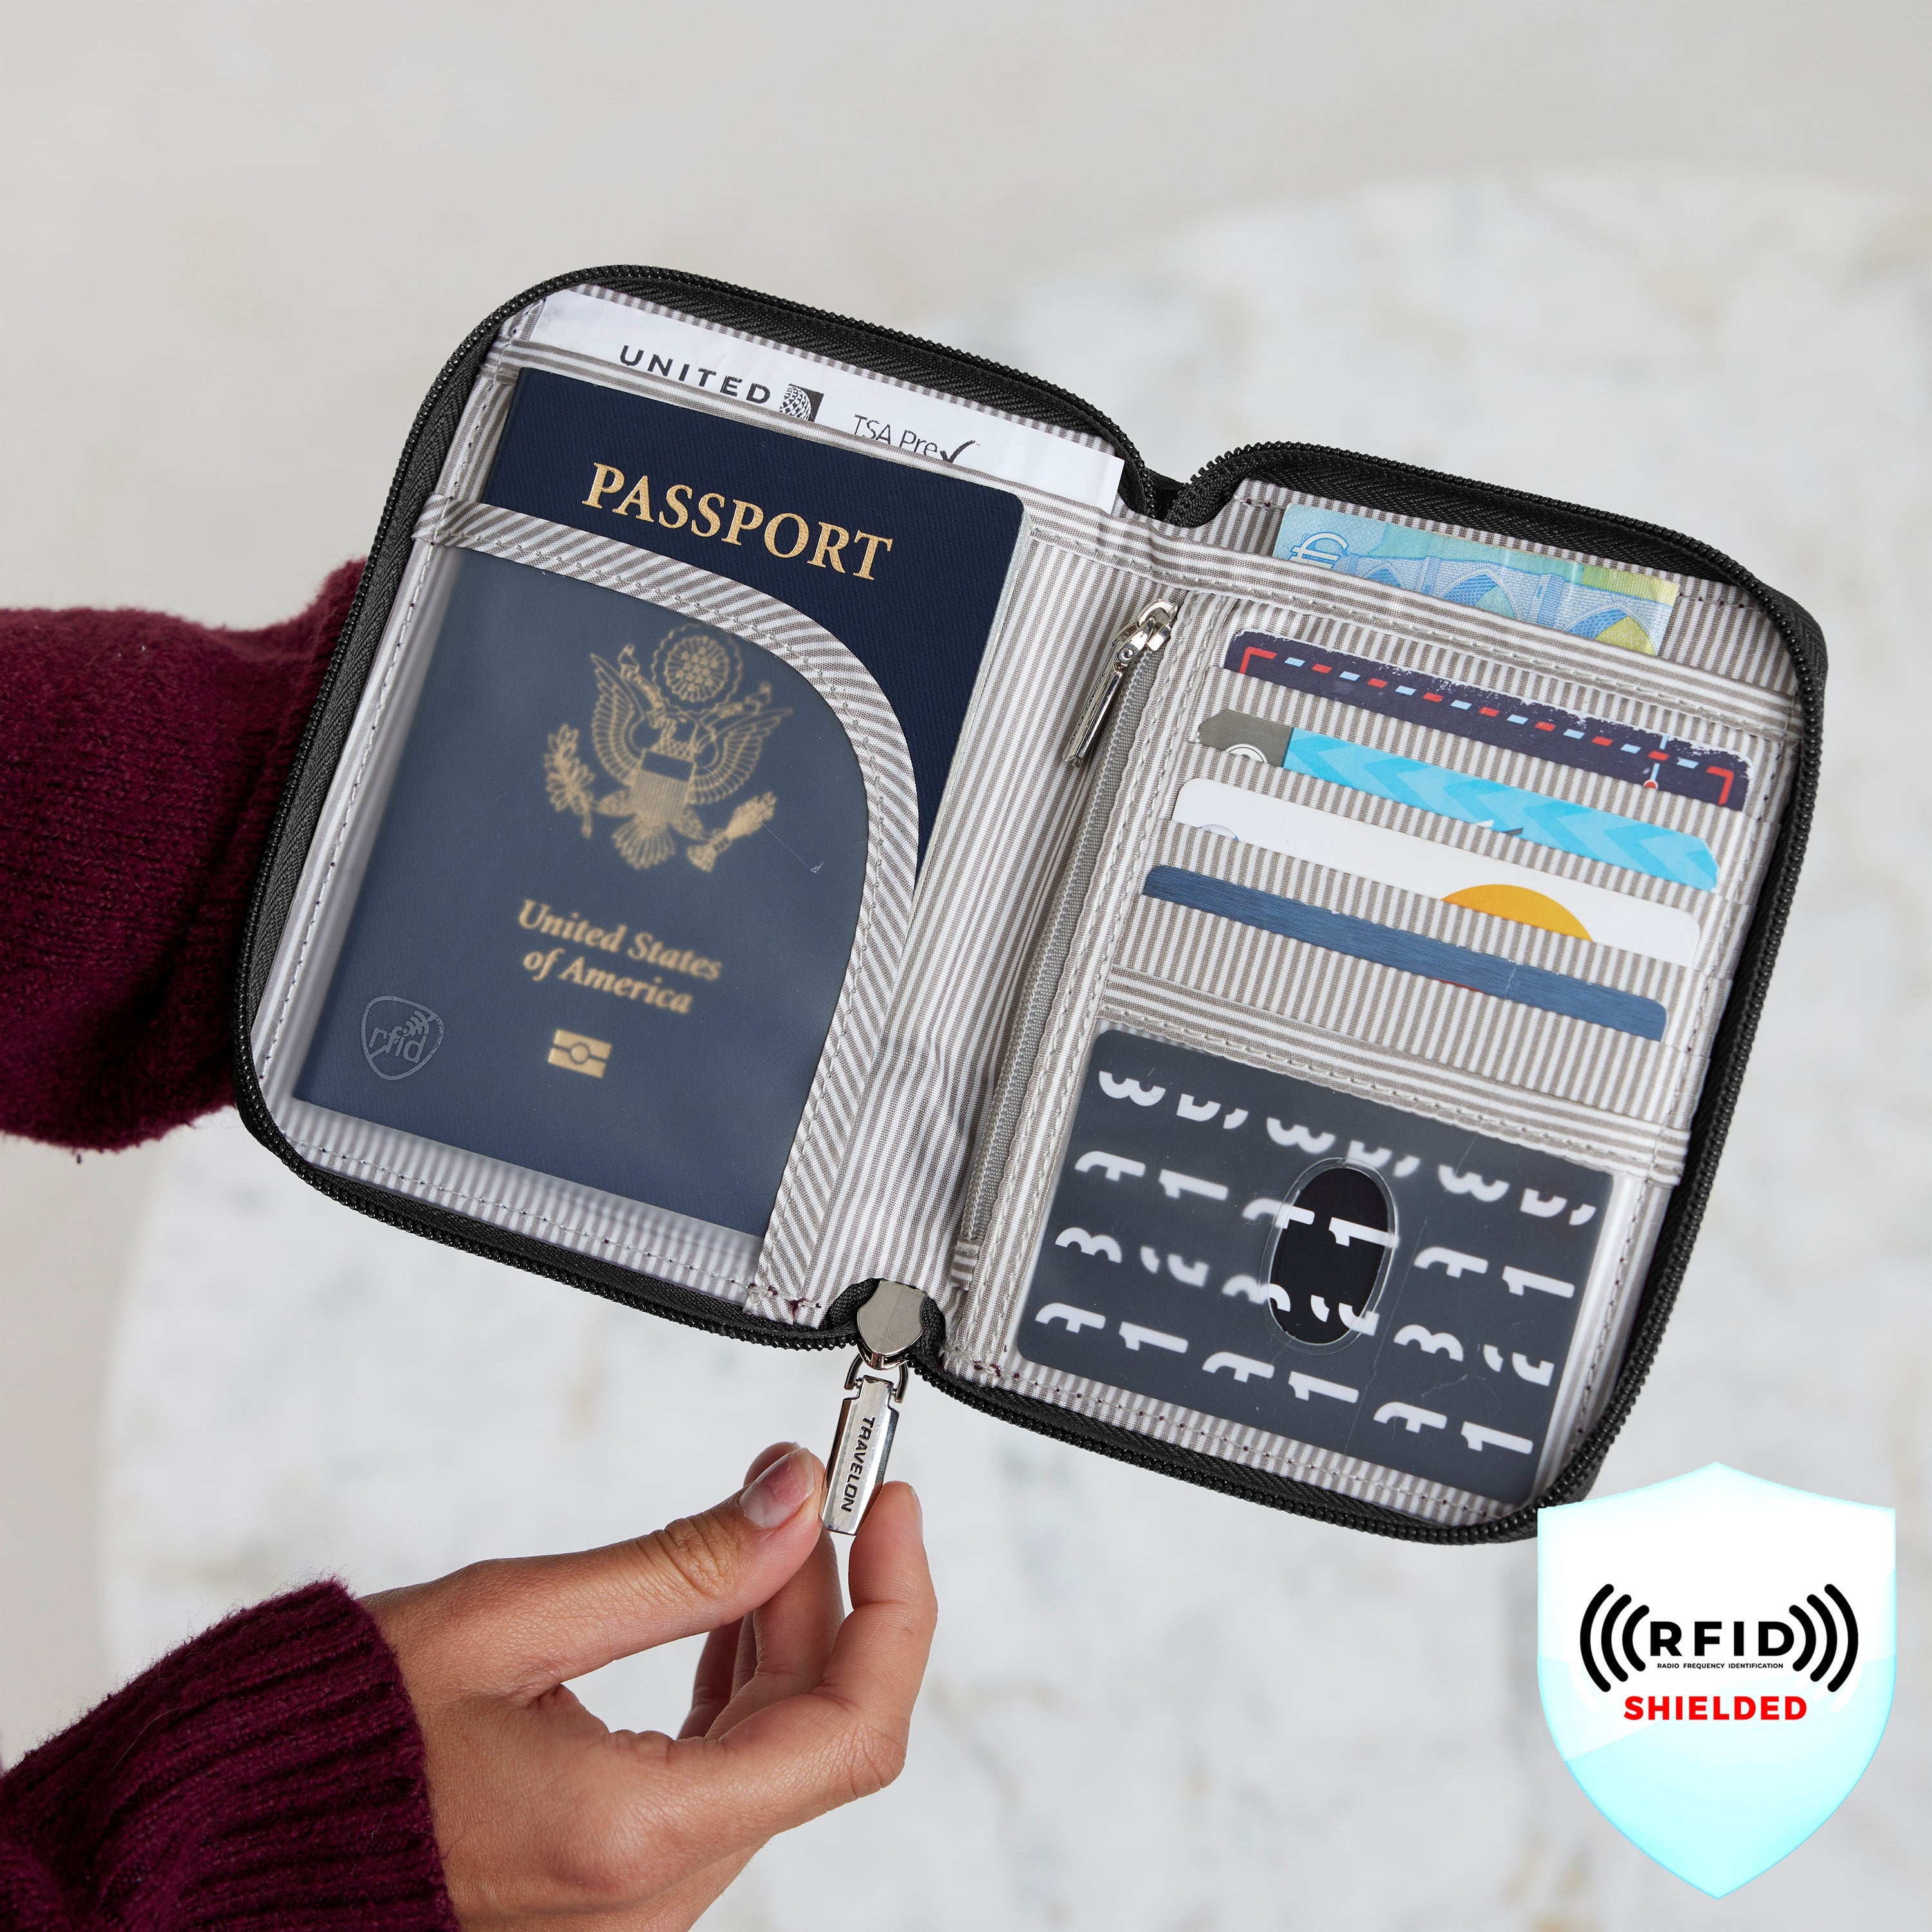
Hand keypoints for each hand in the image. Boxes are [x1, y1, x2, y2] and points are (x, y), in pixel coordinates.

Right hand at [366, 1443, 935, 1928]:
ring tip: (760, 1529)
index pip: (852, 1729)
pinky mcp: (618, 1877)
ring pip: (774, 1752)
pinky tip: (722, 1606)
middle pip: (817, 1732)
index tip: (888, 1506)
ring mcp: (639, 1897)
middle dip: (831, 1597)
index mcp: (635, 1836)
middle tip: (807, 1491)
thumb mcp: (512, 1617)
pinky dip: (739, 1684)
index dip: (897, 1605)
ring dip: (784, 1633)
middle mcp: (653, 1894)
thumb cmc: (342, 1737)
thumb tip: (793, 1499)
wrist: (239, 1840)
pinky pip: (723, 1775)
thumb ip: (676, 1564)